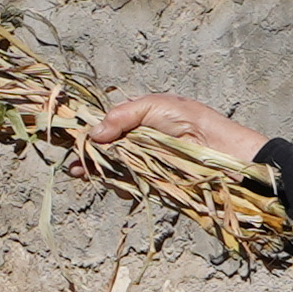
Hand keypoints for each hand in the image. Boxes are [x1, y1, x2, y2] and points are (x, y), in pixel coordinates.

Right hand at [85, 89, 268, 167]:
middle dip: (86, 157)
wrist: (220, 150)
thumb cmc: (191, 121)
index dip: (87, 135)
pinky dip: (119, 185)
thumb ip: (122, 116)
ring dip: (98, 173)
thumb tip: (94, 133)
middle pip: (103, 150)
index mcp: (136, 119)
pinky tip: (118, 183)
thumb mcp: (154, 106)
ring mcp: (143, 163)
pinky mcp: (151, 182)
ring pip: (111, 169)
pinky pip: (127, 185)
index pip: (104, 126)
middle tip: (75, 166)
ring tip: (85, 173)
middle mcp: (136, 141)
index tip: (72, 143)